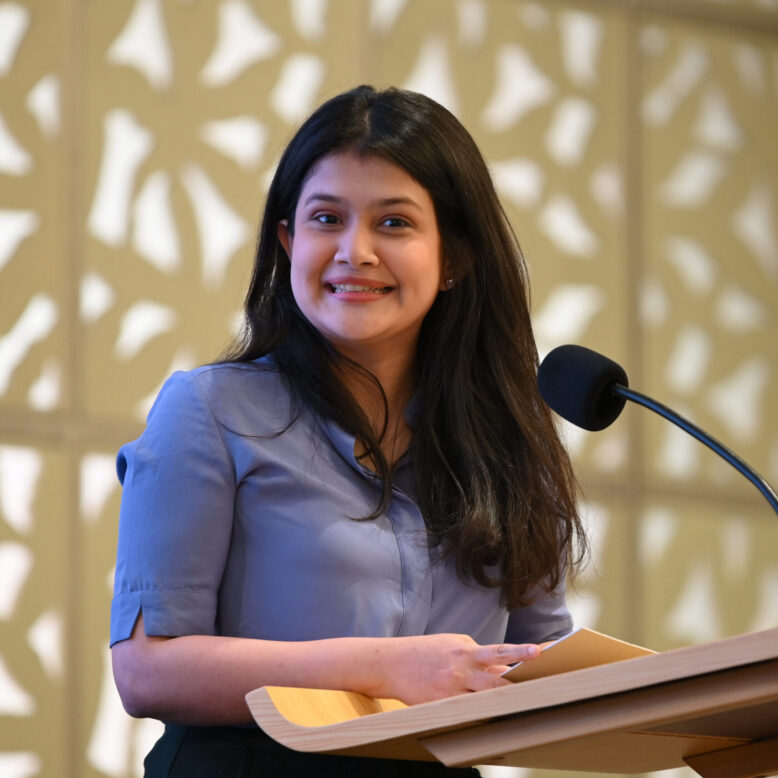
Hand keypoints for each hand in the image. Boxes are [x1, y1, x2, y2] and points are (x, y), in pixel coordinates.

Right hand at [367, 633, 539, 704]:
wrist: (392, 663)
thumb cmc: (425, 651)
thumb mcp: (451, 643)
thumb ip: (475, 653)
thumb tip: (497, 666)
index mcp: (464, 651)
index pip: (499, 651)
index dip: (520, 652)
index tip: (539, 651)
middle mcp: (461, 671)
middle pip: (496, 681)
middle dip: (518, 685)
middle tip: (542, 687)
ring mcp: (452, 692)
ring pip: (484, 701)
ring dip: (502, 704)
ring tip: (522, 707)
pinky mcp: (443, 707)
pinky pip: (466, 713)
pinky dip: (479, 714)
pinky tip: (490, 720)